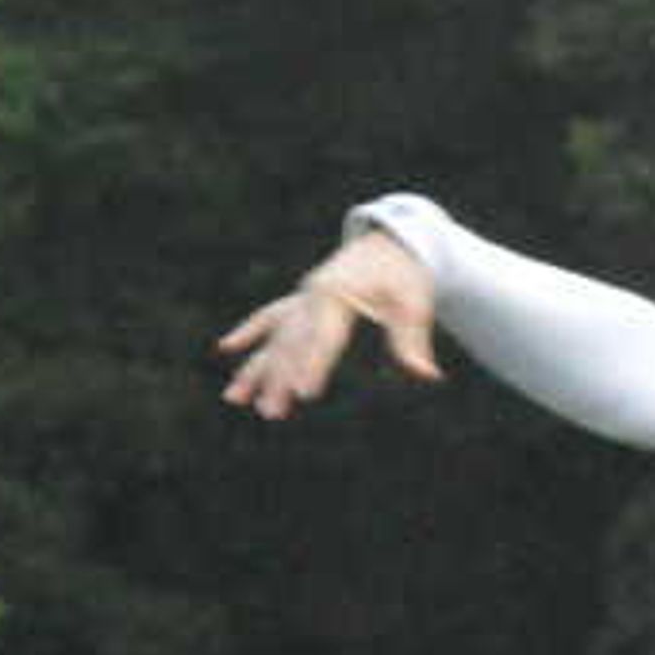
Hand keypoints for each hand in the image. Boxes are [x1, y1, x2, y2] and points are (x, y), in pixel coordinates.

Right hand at [218, 229, 442, 416]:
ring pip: (275, 338)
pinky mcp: (301, 299)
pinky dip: (248, 330)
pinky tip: (226, 347)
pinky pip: (270, 315)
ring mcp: (303, 297)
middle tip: (272, 414)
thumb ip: (412, 340)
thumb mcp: (413, 304)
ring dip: (256, 369)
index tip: (304, 394)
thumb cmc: (405, 274)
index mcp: (338, 293)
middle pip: (293, 344)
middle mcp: (313, 295)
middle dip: (280, 380)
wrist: (393, 241)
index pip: (323, 338)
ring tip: (234, 399)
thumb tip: (428, 375)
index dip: (313, 366)